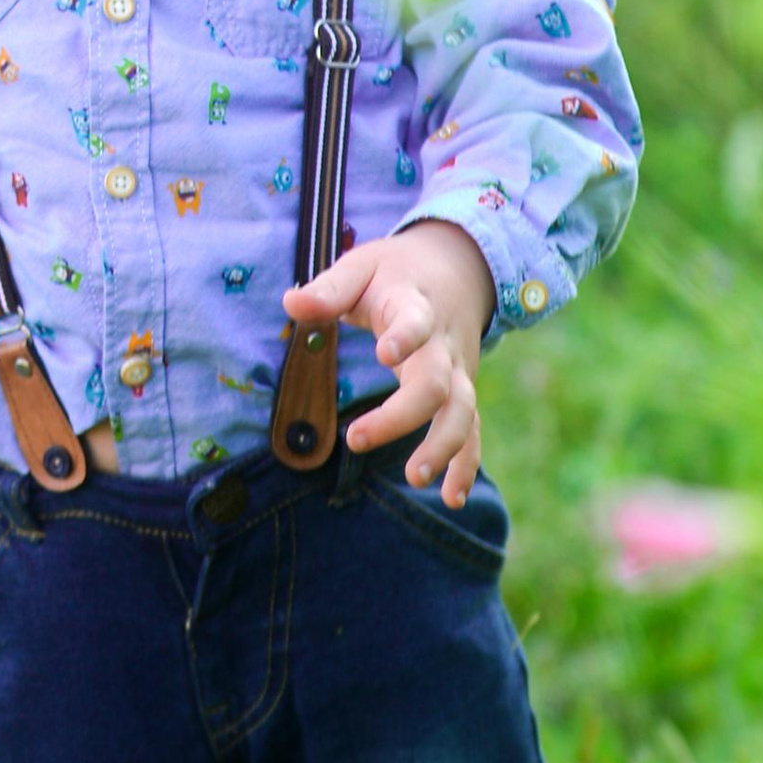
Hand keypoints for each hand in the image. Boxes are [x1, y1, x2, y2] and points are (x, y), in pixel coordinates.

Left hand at [282, 219, 493, 506]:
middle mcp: (443, 344)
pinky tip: (452, 497)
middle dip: (402, 415)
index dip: (404, 337)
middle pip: (436, 383)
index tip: (384, 354)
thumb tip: (290, 303)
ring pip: (462, 412)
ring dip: (443, 447)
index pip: (415, 322)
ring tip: (415, 478)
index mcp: (415, 306)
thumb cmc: (395, 271)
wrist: (457, 265)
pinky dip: (467, 464)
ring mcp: (458, 370)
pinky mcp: (463, 390)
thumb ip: (329, 288)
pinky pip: (472, 430)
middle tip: (357, 439)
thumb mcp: (361, 266)